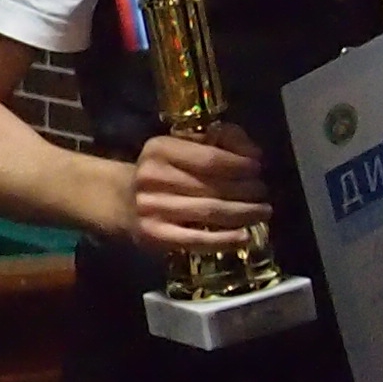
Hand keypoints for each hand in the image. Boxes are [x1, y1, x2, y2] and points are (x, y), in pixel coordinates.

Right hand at [121, 124, 268, 254]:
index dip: (241, 165)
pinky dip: (224, 240)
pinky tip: (243, 236)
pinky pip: (196, 239)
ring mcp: (152, 208)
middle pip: (214, 186)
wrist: (118, 200)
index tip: (258, 168)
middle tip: (264, 193)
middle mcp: (153, 177)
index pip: (211, 158)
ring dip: (244, 213)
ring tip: (262, 212)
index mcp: (160, 149)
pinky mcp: (154, 236)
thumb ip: (214, 141)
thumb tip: (253, 153)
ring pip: (210, 212)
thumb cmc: (159, 171)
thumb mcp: (176, 146)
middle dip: (247, 190)